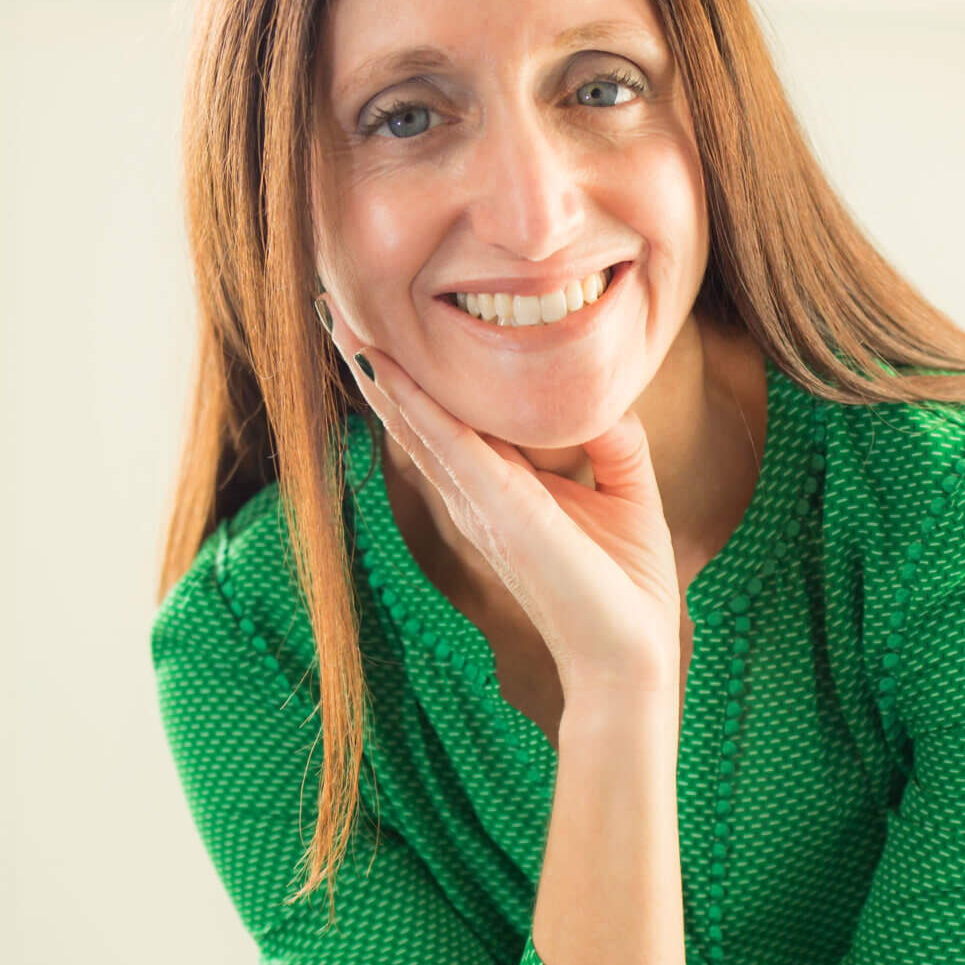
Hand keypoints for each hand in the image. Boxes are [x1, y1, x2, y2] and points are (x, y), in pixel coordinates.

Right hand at [330, 314, 680, 696]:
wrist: (630, 657)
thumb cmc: (625, 587)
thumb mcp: (627, 490)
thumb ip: (610, 437)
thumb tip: (596, 400)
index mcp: (503, 488)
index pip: (452, 419)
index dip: (419, 374)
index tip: (388, 324)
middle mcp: (476, 493)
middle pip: (415, 416)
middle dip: (376, 362)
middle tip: (335, 307)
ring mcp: (479, 502)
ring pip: (416, 423)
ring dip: (377, 370)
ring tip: (338, 319)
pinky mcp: (497, 510)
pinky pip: (445, 442)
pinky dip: (411, 402)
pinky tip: (380, 364)